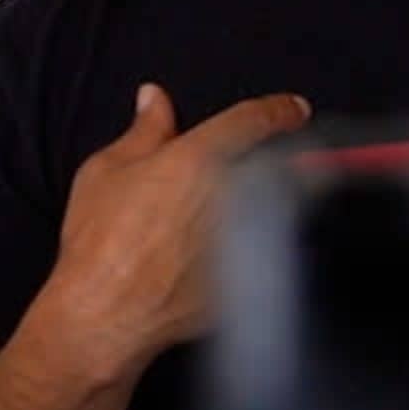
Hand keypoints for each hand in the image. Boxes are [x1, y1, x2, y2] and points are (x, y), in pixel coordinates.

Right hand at [45, 83, 309, 375]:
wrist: (104, 310)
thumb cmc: (97, 238)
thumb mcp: (106, 170)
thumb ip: (143, 132)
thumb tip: (154, 98)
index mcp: (198, 159)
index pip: (252, 122)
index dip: (280, 111)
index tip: (296, 109)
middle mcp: (231, 195)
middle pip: (288, 170)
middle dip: (305, 164)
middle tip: (311, 162)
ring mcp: (244, 239)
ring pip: (287, 212)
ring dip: (287, 204)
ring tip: (274, 207)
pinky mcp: (247, 279)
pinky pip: (269, 254)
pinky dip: (267, 247)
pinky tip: (251, 251)